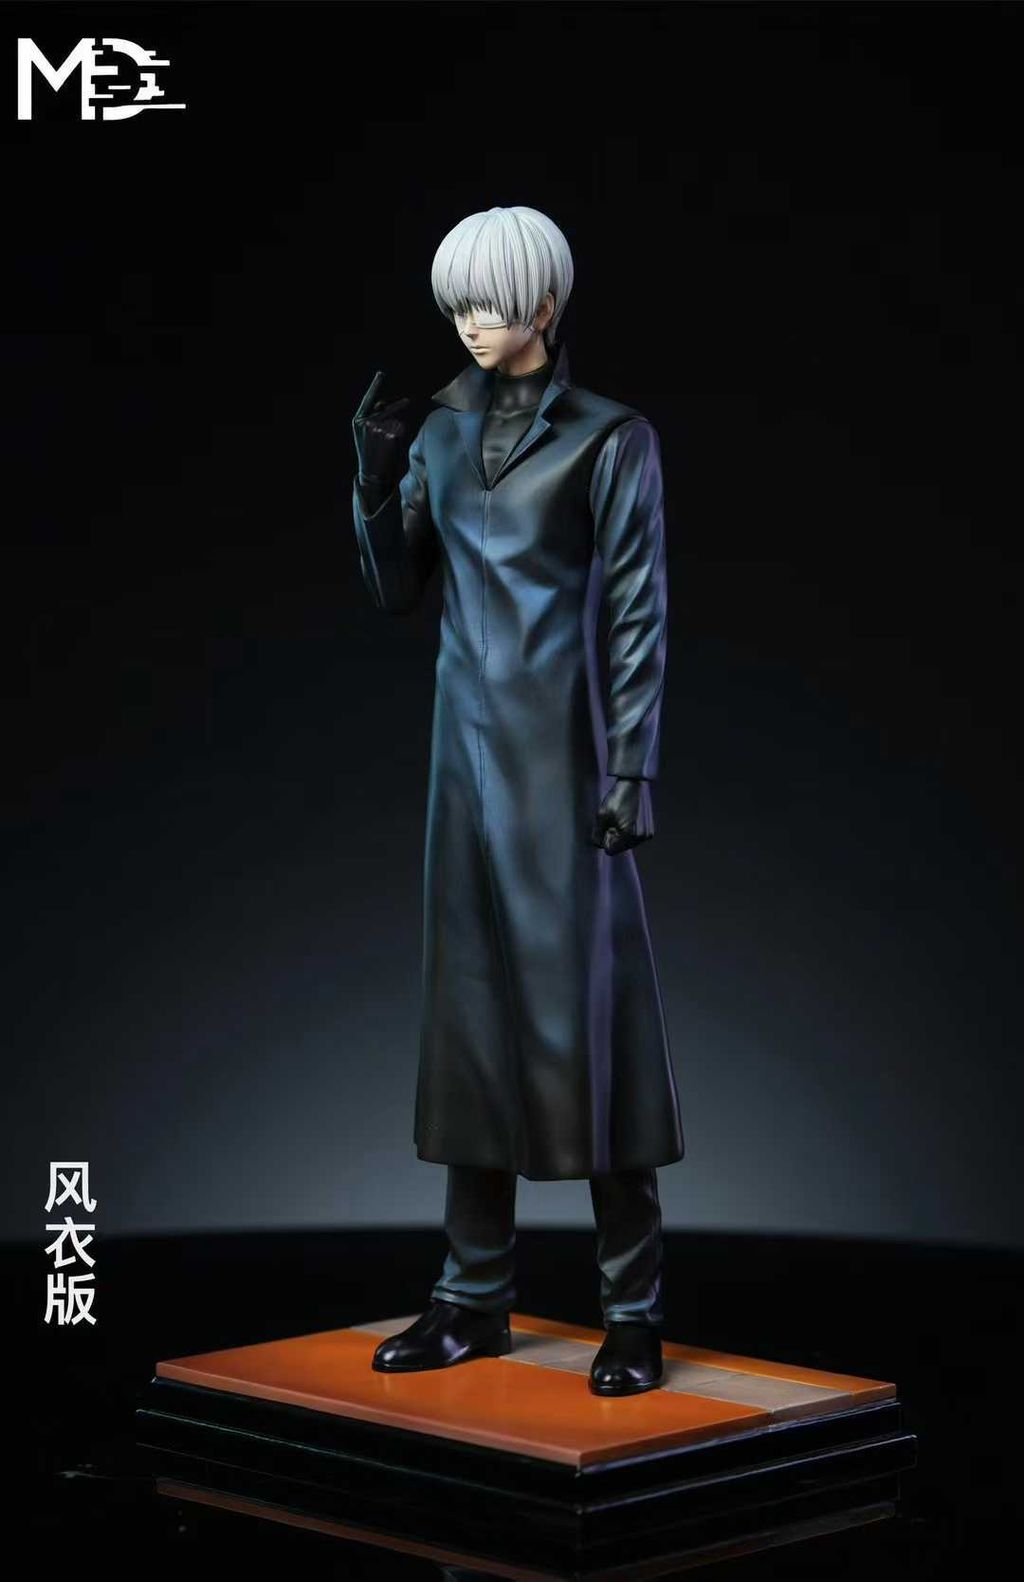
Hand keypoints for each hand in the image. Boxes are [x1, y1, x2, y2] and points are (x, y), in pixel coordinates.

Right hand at [352, 370, 410, 494]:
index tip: (381, 373)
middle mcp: (365, 423)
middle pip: (385, 408)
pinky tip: (392, 447)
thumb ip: (377, 417)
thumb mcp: (369, 433)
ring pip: (394, 420)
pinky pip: (400, 430)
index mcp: (358, 421)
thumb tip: (388, 402)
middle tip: (408, 401)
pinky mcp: (388, 438)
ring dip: (397, 428)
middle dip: (397, 406)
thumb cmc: (372, 454)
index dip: (376, 386)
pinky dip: (400, 436)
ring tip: (390, 443)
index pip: (369, 399)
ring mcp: (377, 430)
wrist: (372, 475)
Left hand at [589, 776, 654, 854]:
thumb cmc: (617, 799)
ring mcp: (646, 834)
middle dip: (614, 838)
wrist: (632, 785)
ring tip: (621, 819)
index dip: (605, 839)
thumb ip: (597, 833)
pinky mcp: (649, 830)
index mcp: (628, 835)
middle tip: (614, 821)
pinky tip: (628, 819)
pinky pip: (634, 838)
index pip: (611, 850)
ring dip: (621, 835)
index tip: (607, 827)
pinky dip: (629, 832)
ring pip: (627, 844)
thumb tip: (597, 845)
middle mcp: (640, 837)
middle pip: (620, 848)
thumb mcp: (602, 815)